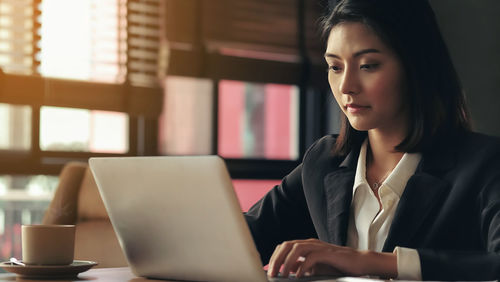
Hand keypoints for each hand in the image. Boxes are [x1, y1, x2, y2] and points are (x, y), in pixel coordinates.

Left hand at [267, 238, 396, 278]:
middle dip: (277, 259)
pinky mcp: (328, 253)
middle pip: (287, 245)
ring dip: (287, 261)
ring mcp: (319, 246)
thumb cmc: (336, 266)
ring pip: (296, 248)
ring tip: (282, 274)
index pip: (284, 247)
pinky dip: (303, 266)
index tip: (269, 270)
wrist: (358, 264)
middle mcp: (310, 243)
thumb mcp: (314, 268)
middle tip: (271, 273)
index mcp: (305, 245)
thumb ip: (300, 267)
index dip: (274, 257)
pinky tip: (299, 275)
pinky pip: (311, 257)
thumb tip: (285, 272)